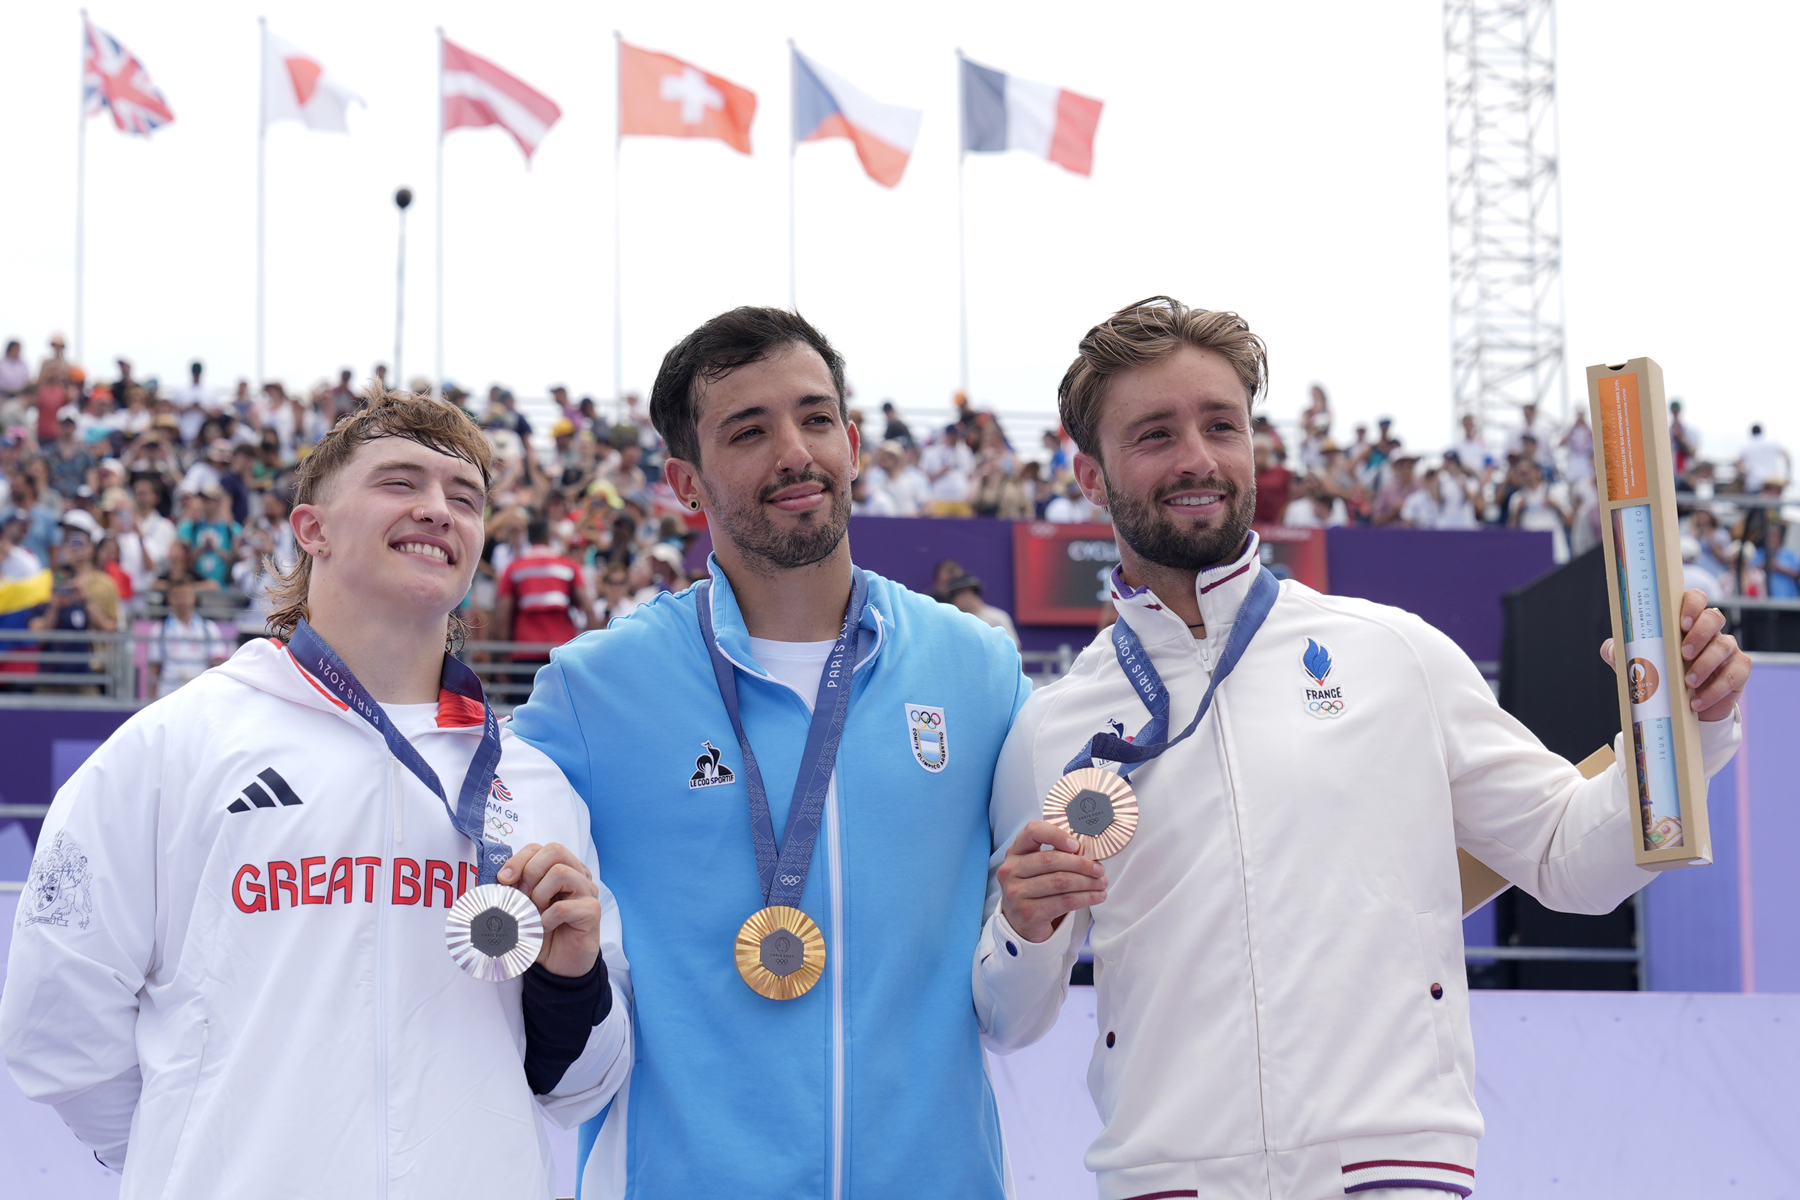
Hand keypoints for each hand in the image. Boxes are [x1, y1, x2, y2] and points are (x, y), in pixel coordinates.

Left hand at [497, 842, 601, 977]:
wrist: (560, 965)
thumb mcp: (523, 907)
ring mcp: (587, 891)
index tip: (503, 880)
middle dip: (530, 872)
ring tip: (536, 913)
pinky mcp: (592, 911)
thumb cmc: (542, 933)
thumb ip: (514, 890)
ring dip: (539, 895)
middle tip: (522, 897)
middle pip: (555, 851)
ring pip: (561, 873)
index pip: (539, 848)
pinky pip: (563, 907)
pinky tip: (545, 928)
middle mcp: (577, 875)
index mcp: (561, 868)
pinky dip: (547, 918)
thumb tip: (497, 879)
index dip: (518, 860)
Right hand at [997, 820, 1108, 943]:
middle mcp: (1011, 870)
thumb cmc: (1036, 889)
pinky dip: (1086, 898)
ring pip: (1061, 882)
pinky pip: (1064, 901)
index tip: (1076, 845)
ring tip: (1102, 884)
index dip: (1056, 834)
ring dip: (1087, 882)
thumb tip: (1088, 853)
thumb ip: (1057, 855)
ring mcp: (1016, 892)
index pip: (1032, 831)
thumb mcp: (1038, 869)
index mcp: (1015, 852)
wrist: (1022, 924)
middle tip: (1099, 869)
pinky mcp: (1028, 912)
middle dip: (1081, 864)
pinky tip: (1097, 897)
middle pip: (1051, 860)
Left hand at [1600, 588, 1749, 721]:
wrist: (1683, 706)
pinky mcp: (1738, 671)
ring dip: (1705, 664)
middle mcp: (1710, 631)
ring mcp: (1727, 649)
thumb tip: (1609, 648)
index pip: (1696, 599)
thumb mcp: (1639, 663)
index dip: (1692, 605)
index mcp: (1686, 622)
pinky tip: (1697, 702)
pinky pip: (1734, 675)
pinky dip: (1715, 690)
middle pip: (1714, 617)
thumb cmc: (1662, 675)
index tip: (1681, 622)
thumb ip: (1622, 653)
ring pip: (1724, 646)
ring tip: (1687, 682)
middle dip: (1700, 633)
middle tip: (1683, 653)